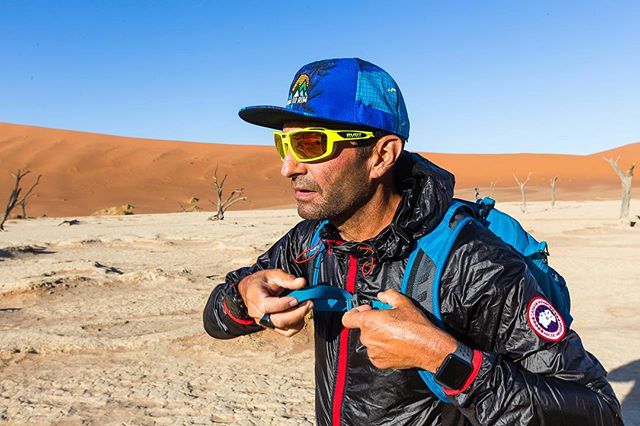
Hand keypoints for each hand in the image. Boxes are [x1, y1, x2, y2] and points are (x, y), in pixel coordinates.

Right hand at [238, 269, 312, 336]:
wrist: (250, 290)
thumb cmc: (260, 282)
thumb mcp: (272, 274)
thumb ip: (287, 278)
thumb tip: (302, 282)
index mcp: (255, 298)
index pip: (267, 306)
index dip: (284, 304)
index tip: (297, 298)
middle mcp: (258, 314)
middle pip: (278, 321)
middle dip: (297, 313)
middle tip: (309, 303)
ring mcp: (265, 323)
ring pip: (284, 328)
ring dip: (299, 319)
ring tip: (306, 307)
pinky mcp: (272, 327)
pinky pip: (286, 332)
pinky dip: (297, 325)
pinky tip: (300, 314)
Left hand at [342, 289, 456, 370]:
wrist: (427, 347)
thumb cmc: (415, 325)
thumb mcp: (403, 303)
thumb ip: (389, 296)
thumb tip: (381, 296)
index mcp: (369, 322)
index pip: (347, 318)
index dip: (356, 312)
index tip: (368, 310)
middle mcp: (367, 338)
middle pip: (363, 329)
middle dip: (373, 324)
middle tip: (388, 321)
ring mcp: (372, 352)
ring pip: (371, 341)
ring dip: (378, 337)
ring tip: (394, 334)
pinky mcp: (379, 363)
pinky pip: (376, 353)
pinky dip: (383, 349)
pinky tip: (395, 345)